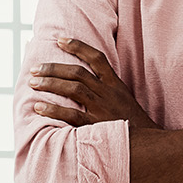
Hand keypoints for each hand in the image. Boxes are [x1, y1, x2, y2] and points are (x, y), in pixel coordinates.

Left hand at [29, 37, 159, 129]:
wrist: (149, 142)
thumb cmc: (132, 122)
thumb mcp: (123, 100)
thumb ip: (106, 90)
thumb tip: (83, 82)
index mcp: (115, 84)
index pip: (97, 58)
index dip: (78, 47)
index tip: (60, 40)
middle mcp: (108, 93)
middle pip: (78, 73)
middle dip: (54, 68)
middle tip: (35, 68)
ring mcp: (103, 108)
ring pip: (74, 89)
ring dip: (50, 84)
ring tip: (33, 82)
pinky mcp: (97, 125)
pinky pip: (72, 115)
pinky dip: (54, 110)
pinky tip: (39, 107)